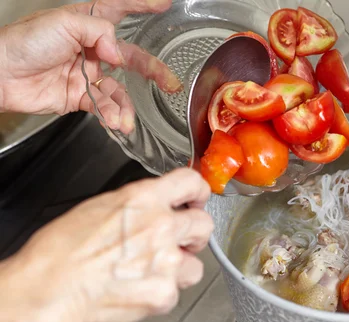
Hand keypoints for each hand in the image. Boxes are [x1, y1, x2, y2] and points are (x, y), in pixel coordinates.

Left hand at [0, 0, 181, 132]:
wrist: (0, 75)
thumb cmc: (24, 42)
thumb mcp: (63, 23)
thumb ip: (99, 32)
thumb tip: (118, 52)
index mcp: (86, 23)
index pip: (120, 10)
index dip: (143, 6)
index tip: (165, 5)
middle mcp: (90, 48)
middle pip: (131, 58)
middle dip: (153, 71)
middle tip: (170, 83)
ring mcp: (87, 74)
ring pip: (119, 90)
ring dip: (125, 107)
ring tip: (126, 119)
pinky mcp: (80, 96)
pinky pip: (104, 107)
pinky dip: (111, 115)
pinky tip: (114, 122)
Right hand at [0, 168, 212, 321]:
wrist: (49, 289)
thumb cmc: (59, 252)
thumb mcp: (98, 207)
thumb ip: (136, 206)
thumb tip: (151, 210)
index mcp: (143, 199)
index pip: (190, 182)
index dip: (198, 192)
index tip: (197, 199)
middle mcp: (161, 226)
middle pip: (204, 224)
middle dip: (194, 234)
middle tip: (182, 242)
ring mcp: (166, 260)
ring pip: (196, 264)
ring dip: (180, 268)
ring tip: (153, 273)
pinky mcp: (164, 292)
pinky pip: (176, 292)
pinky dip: (160, 295)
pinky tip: (137, 291)